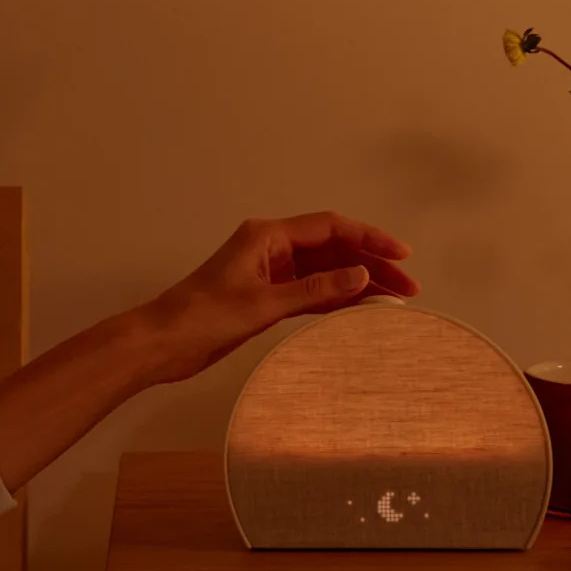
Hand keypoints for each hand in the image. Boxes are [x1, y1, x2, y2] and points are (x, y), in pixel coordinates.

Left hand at [141, 211, 418, 383]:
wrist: (163, 343)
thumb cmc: (204, 317)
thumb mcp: (264, 304)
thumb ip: (315, 290)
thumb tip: (362, 275)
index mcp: (268, 236)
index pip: (331, 228)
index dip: (369, 238)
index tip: (401, 255)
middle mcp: (273, 248)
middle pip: (334, 249)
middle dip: (371, 264)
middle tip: (407, 288)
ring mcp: (271, 273)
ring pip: (326, 272)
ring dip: (358, 284)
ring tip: (393, 301)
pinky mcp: (268, 297)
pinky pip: (312, 293)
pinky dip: (336, 299)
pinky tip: (361, 309)